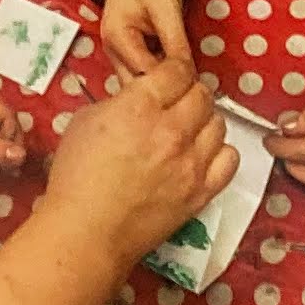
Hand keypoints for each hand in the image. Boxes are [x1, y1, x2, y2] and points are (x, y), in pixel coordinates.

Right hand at [41, 60, 233, 276]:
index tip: (166, 80)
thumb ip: (121, 101)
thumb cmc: (75, 178)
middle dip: (188, 95)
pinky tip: (200, 157)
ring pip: (219, 124)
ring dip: (203, 124)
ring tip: (185, 134)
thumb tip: (142, 96)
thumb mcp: (85, 122)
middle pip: (203, 95)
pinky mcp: (203, 190)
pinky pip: (229, 158)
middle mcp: (172, 131)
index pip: (178, 71)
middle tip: (174, 107)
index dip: (172, 72)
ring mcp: (192, 162)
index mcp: (140, 108)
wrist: (86, 233)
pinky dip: (218, 153)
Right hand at [97, 0, 193, 80]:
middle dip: (164, 90)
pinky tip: (177, 72)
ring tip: (187, 81)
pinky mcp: (128, 51)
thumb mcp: (166, 8)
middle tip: (193, 87)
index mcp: (117, 38)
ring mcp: (118, 51)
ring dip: (162, 83)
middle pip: (137, 85)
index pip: (145, 74)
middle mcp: (112, 49)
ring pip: (139, 81)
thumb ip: (176, 41)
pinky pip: (143, 70)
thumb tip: (189, 72)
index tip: (195, 84)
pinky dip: (160, 73)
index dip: (171, 82)